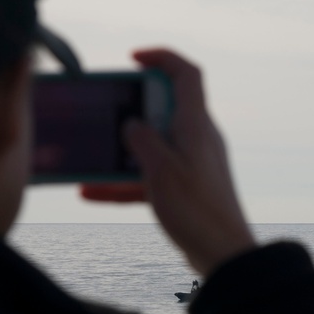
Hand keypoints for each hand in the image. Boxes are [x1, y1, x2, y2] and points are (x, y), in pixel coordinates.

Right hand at [82, 49, 254, 275]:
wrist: (224, 255)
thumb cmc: (197, 211)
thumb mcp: (161, 170)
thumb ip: (142, 140)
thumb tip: (131, 123)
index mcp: (196, 125)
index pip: (186, 74)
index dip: (162, 58)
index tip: (133, 58)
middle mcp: (197, 139)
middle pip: (163, 107)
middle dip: (130, 107)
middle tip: (101, 111)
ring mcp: (192, 163)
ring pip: (152, 145)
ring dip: (121, 148)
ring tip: (89, 153)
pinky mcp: (186, 188)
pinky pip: (150, 176)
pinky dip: (124, 181)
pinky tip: (89, 192)